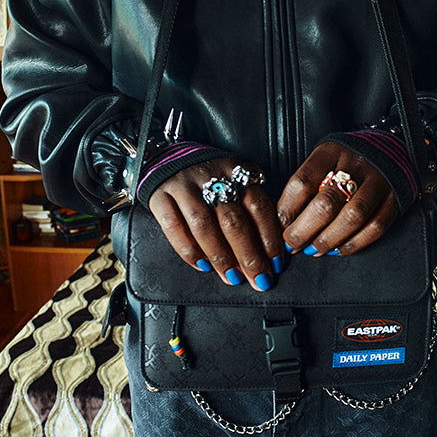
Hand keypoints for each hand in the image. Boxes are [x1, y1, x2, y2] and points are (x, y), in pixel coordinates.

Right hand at [148, 158, 284, 289]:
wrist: (167, 157)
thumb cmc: (209, 178)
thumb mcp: (235, 181)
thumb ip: (251, 207)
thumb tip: (271, 250)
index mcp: (235, 171)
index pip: (258, 206)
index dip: (269, 238)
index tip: (276, 264)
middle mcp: (210, 177)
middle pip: (232, 220)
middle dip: (248, 255)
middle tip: (258, 279)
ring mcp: (183, 186)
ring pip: (204, 226)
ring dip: (221, 257)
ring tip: (233, 277)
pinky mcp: (160, 196)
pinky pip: (173, 227)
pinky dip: (189, 250)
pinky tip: (202, 266)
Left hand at [276, 142, 397, 255]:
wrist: (389, 151)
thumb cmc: (346, 162)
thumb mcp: (323, 161)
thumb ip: (305, 186)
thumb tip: (282, 223)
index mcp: (331, 152)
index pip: (303, 182)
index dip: (288, 209)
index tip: (280, 227)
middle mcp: (355, 164)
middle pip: (326, 203)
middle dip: (304, 231)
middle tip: (293, 245)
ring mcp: (378, 181)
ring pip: (352, 217)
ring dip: (329, 240)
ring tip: (314, 250)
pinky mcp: (395, 198)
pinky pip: (375, 227)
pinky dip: (354, 244)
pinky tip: (338, 250)